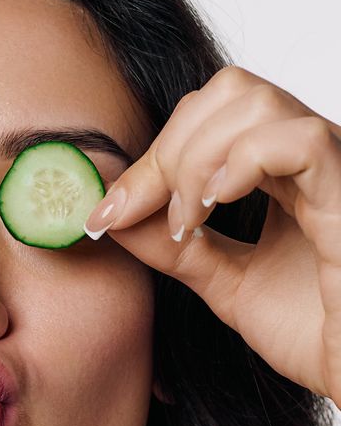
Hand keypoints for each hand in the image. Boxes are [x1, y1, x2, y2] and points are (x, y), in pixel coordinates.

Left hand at [84, 66, 340, 408]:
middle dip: (167, 150)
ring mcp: (333, 170)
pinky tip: (216, 205)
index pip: (208, 118)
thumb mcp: (223, 283)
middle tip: (141, 212)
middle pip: (228, 93)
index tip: (107, 211)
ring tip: (187, 223)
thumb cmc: (313, 332)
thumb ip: (173, 248)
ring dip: (196, 159)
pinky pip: (300, 141)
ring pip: (255, 104)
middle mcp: (309, 160)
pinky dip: (243, 163)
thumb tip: (108, 214)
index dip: (151, 156)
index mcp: (282, 174)